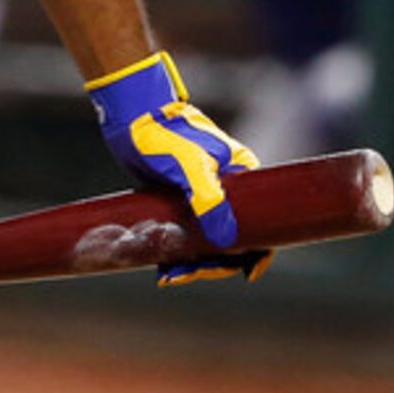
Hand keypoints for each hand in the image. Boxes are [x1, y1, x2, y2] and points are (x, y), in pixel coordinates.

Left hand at [84, 51, 268, 286]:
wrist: (132, 117)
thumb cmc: (164, 134)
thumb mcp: (190, 166)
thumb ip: (209, 201)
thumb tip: (228, 242)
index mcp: (241, 176)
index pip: (261, 222)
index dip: (258, 251)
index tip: (247, 274)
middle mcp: (226, 189)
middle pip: (231, 238)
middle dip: (214, 262)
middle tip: (188, 273)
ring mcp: (202, 195)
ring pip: (206, 240)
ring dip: (193, 262)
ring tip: (169, 275)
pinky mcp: (179, 199)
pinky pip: (185, 234)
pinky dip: (177, 253)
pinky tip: (164, 267)